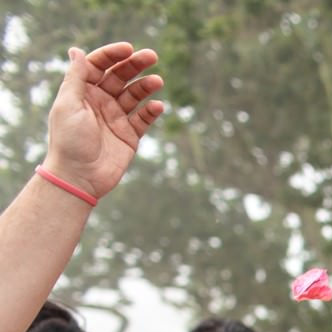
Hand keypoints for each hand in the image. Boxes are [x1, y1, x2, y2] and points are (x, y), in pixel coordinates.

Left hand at [40, 42, 164, 200]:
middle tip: (152, 56)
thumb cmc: (69, 141)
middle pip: (120, 76)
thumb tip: (77, 50)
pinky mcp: (129, 135)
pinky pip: (143, 118)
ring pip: (135, 95)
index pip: (98, 66)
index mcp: (82, 92)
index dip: (112, 55)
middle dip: (135, 65)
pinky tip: (158, 106)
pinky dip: (152, 111)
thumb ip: (76, 78)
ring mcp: (116, 118)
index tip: (128, 49)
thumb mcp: (69, 105)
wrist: (79, 177)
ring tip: (157, 81)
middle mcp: (100, 102)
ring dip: (146, 86)